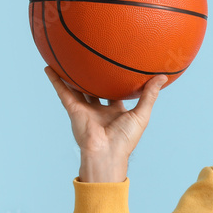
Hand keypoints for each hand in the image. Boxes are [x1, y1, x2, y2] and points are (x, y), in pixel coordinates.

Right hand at [44, 66, 166, 165]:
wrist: (107, 152)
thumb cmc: (126, 138)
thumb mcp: (142, 114)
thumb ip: (150, 95)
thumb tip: (163, 77)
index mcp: (115, 112)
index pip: (116, 94)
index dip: (117, 83)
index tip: (119, 69)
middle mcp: (99, 110)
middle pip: (95, 89)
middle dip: (94, 77)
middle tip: (93, 60)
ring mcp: (85, 109)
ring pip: (77, 88)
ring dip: (71, 75)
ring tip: (67, 59)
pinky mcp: (74, 110)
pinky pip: (63, 92)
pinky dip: (55, 80)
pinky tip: (49, 67)